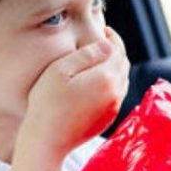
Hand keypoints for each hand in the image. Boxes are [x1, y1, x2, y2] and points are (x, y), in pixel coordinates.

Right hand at [22, 27, 129, 156]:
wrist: (47, 141)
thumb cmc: (48, 103)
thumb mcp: (60, 70)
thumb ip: (86, 55)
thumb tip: (107, 45)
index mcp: (106, 77)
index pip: (118, 50)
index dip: (113, 37)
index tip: (104, 30)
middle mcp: (115, 93)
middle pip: (123, 64)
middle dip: (116, 51)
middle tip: (102, 42)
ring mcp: (113, 108)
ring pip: (122, 80)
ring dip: (115, 67)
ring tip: (100, 60)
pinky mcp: (108, 119)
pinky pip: (117, 95)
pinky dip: (112, 83)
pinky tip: (97, 81)